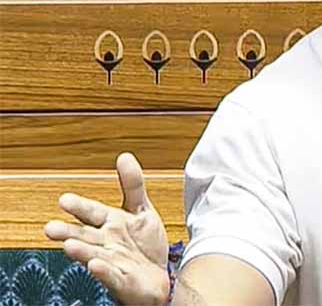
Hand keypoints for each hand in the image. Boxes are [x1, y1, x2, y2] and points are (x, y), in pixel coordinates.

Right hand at [44, 152, 170, 305]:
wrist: (158, 276)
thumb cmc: (144, 244)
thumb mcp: (141, 209)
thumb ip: (132, 185)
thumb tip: (124, 156)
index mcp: (109, 223)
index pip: (92, 212)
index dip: (80, 207)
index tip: (64, 199)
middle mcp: (106, 242)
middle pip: (84, 235)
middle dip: (67, 232)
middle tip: (50, 228)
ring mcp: (111, 261)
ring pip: (93, 255)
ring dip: (81, 251)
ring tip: (68, 245)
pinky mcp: (121, 280)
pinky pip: (111, 276)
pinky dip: (103, 271)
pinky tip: (95, 265)